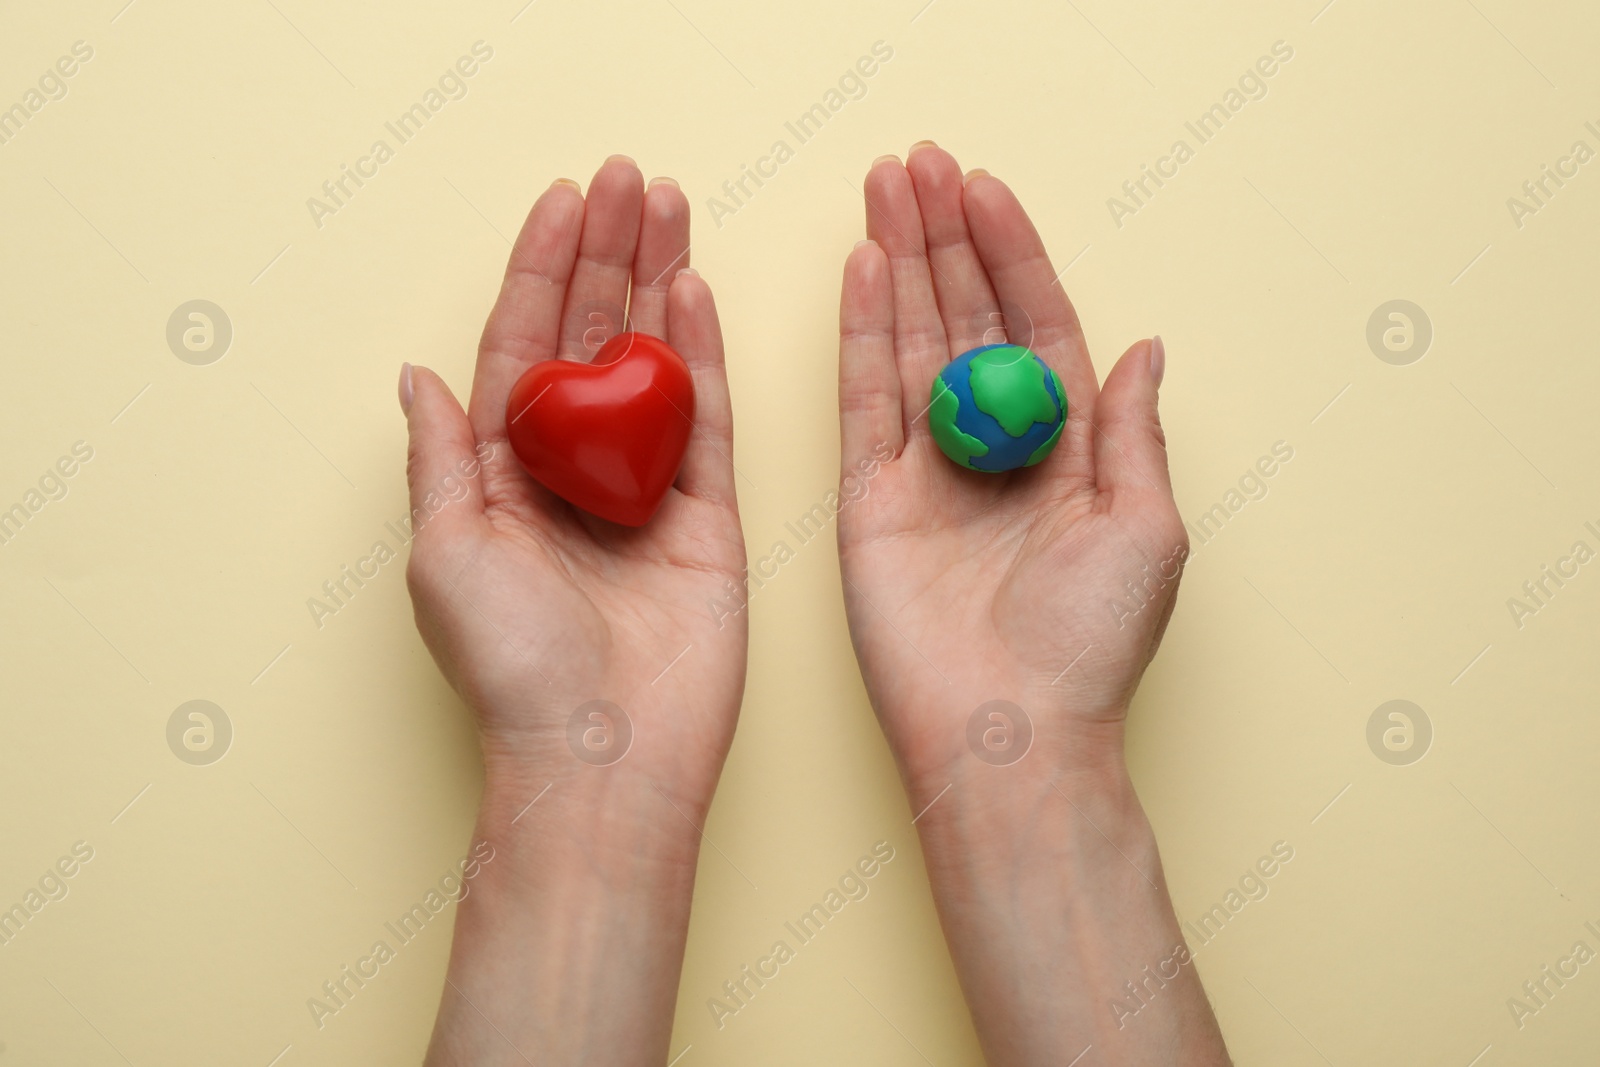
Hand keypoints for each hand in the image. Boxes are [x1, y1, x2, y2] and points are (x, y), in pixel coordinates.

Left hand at [403, 156, 744, 816]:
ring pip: (654, 363)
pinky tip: (698, 292)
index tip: (566, 201)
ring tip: (670, 206)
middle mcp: (576, 471)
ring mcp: (646, 490)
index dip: (542, 270)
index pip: (523, 347)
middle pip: (593, 338)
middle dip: (609, 255)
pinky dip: (705, 355)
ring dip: (660, 282)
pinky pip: (709, 420)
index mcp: (504, 475)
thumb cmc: (511, 665)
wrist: (604, 755)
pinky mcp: (707, 517)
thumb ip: (443, 458)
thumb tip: (415, 374)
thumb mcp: (444, 553)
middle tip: (631, 181)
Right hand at [837, 145, 1184, 794]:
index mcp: (1066, 450)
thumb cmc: (1091, 645)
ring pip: (909, 342)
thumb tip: (1145, 347)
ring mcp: (926, 471)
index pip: (1034, 327)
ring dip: (898, 262)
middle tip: (918, 163)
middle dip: (942, 239)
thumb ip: (1131, 431)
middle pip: (964, 318)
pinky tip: (862, 269)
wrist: (1008, 735)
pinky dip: (862, 331)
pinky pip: (864, 399)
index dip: (1012, 255)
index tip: (984, 188)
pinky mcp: (871, 499)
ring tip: (885, 186)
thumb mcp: (1146, 529)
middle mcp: (992, 448)